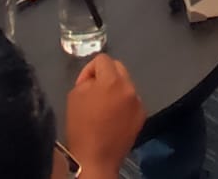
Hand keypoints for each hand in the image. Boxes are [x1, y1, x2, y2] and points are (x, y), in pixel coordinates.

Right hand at [65, 55, 144, 176]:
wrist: (96, 158)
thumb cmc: (81, 127)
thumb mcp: (75, 96)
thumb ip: (86, 80)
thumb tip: (94, 78)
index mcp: (112, 81)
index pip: (103, 59)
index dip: (89, 69)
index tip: (83, 84)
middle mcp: (130, 88)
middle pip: (118, 68)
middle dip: (105, 75)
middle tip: (93, 91)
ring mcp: (138, 102)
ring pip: (126, 85)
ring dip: (115, 89)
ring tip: (104, 106)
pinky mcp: (142, 115)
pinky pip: (132, 100)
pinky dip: (123, 103)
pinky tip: (113, 116)